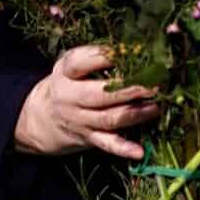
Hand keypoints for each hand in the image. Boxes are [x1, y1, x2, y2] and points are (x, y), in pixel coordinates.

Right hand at [13, 45, 160, 160]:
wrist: (42, 118)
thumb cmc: (69, 82)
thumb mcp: (73, 65)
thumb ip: (97, 56)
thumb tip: (134, 47)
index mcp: (65, 73)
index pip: (81, 63)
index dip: (105, 56)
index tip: (131, 51)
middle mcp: (69, 97)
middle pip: (99, 94)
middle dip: (129, 89)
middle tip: (154, 84)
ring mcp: (79, 120)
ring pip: (109, 118)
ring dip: (135, 113)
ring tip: (157, 106)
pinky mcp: (88, 138)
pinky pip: (107, 144)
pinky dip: (124, 149)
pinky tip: (140, 151)